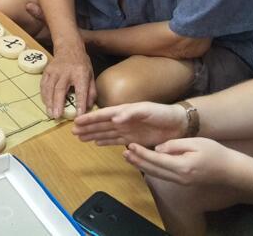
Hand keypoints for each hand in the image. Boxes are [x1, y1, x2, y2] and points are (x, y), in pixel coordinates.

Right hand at [41, 43, 95, 118]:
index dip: (80, 103)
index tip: (79, 115)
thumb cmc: (81, 64)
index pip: (81, 90)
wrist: (69, 47)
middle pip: (60, 89)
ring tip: (50, 113)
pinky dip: (44, 95)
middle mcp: (66, 72)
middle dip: (58, 104)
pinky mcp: (47, 71)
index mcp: (80, 73)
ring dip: (49, 101)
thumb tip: (88, 107)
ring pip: (50, 87)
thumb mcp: (91, 75)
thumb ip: (91, 91)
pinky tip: (46, 103)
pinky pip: (43, 84)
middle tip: (56, 116)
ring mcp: (55, 71)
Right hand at [72, 101, 188, 146]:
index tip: (77, 121)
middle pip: (101, 124)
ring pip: (105, 133)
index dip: (90, 118)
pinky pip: (115, 141)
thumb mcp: (147, 109)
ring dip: (93, 135)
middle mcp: (122, 120)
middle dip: (87, 127)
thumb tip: (114, 118)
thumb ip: (130, 113)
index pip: (103, 115)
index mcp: (124, 111)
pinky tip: (97, 143)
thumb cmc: (163, 113)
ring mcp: (127, 130)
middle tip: (73, 132)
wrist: (178, 124)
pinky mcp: (133, 140)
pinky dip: (105, 142)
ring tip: (80, 138)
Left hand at [123, 138, 252, 188]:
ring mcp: (181, 181)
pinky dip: (151, 169)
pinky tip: (145, 163)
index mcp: (182, 166)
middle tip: (124, 152)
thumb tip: (157, 148)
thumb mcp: (195, 143)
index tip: (130, 145)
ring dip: (141, 166)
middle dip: (137, 160)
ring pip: (156, 174)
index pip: (156, 159)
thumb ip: (174, 145)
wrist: (230, 169)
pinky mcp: (183, 182)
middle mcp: (179, 177)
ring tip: (129, 158)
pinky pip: (163, 176)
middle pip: (152, 169)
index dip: (141, 152)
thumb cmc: (215, 152)